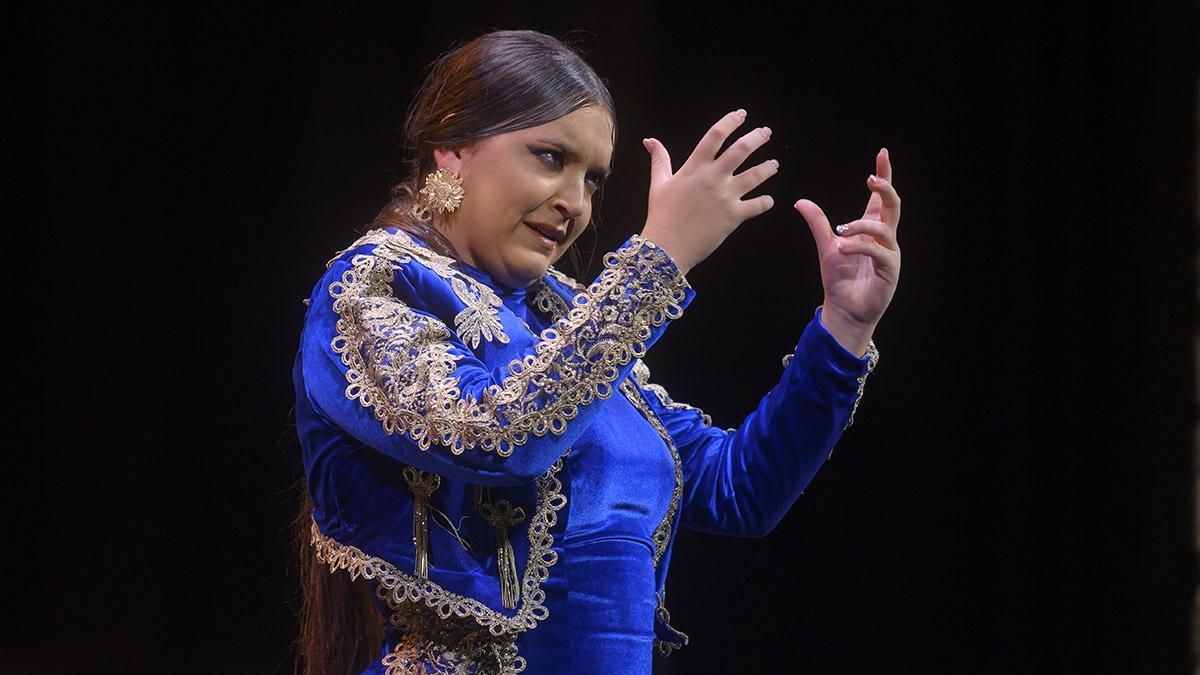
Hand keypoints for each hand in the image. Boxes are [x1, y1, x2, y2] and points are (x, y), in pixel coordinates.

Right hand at [640, 109, 778, 274]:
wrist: (667, 247)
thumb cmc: (661, 215)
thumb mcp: (658, 184)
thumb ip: (660, 159)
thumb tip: (650, 140)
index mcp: (695, 167)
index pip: (716, 135)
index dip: (731, 121)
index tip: (741, 115)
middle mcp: (713, 178)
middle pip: (741, 149)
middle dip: (757, 138)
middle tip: (766, 133)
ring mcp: (726, 196)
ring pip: (755, 175)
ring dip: (768, 167)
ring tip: (774, 164)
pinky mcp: (734, 216)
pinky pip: (758, 205)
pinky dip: (766, 201)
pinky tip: (769, 199)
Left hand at [794, 148, 901, 356]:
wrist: (842, 309)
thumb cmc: (839, 279)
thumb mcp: (826, 245)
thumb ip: (818, 223)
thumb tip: (800, 201)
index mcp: (871, 230)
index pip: (880, 198)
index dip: (884, 176)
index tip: (882, 154)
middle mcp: (884, 239)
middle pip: (893, 206)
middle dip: (886, 189)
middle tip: (872, 179)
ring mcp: (890, 254)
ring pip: (884, 228)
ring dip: (861, 225)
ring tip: (841, 230)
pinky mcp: (890, 270)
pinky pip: (879, 252)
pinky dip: (860, 246)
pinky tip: (844, 248)